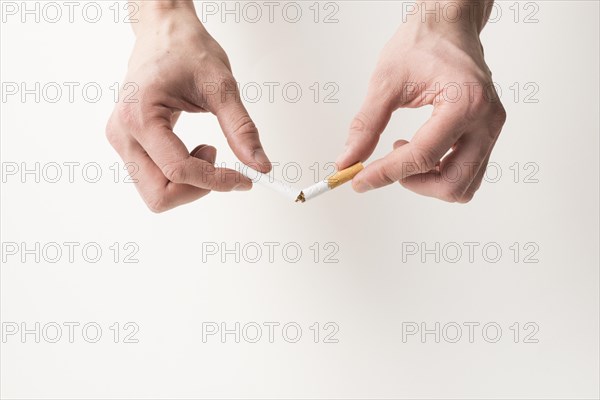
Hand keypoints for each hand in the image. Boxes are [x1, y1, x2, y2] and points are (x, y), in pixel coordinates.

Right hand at [106, 2, 270, 211]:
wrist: (164, 31)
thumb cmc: (185, 48)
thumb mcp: (222, 86)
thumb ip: (241, 129)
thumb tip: (259, 165)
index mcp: (139, 116)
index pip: (180, 171)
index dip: (217, 181)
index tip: (245, 178)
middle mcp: (122, 133)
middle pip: (160, 195)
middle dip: (197, 189)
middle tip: (221, 165)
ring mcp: (122, 141)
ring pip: (156, 193)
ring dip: (189, 184)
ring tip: (205, 150)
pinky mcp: (128, 144)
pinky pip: (155, 180)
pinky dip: (181, 176)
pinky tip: (192, 150)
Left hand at [336, 1, 505, 202]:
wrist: (448, 25)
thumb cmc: (422, 43)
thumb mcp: (386, 81)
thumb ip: (366, 125)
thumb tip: (348, 159)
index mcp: (465, 102)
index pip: (423, 156)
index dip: (386, 173)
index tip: (358, 180)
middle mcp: (487, 121)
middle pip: (451, 184)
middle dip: (413, 183)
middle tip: (385, 166)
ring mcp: (491, 129)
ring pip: (462, 185)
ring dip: (428, 181)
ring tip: (404, 152)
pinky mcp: (488, 134)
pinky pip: (467, 173)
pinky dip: (440, 173)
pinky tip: (419, 149)